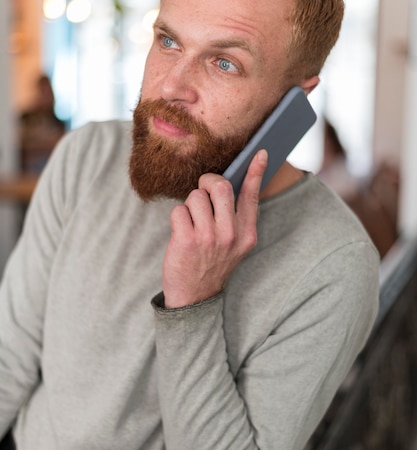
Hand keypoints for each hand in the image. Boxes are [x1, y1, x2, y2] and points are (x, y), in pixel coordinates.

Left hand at [162, 150, 267, 307]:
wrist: (195, 297)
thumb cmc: (212, 263)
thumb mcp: (234, 245)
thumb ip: (235, 218)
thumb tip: (227, 185)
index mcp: (246, 233)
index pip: (252, 196)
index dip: (256, 172)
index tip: (261, 152)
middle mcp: (231, 235)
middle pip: (220, 186)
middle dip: (207, 182)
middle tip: (202, 191)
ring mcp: (209, 238)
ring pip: (196, 196)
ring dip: (189, 204)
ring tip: (192, 222)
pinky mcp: (187, 241)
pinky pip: (179, 210)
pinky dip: (177, 217)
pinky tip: (181, 233)